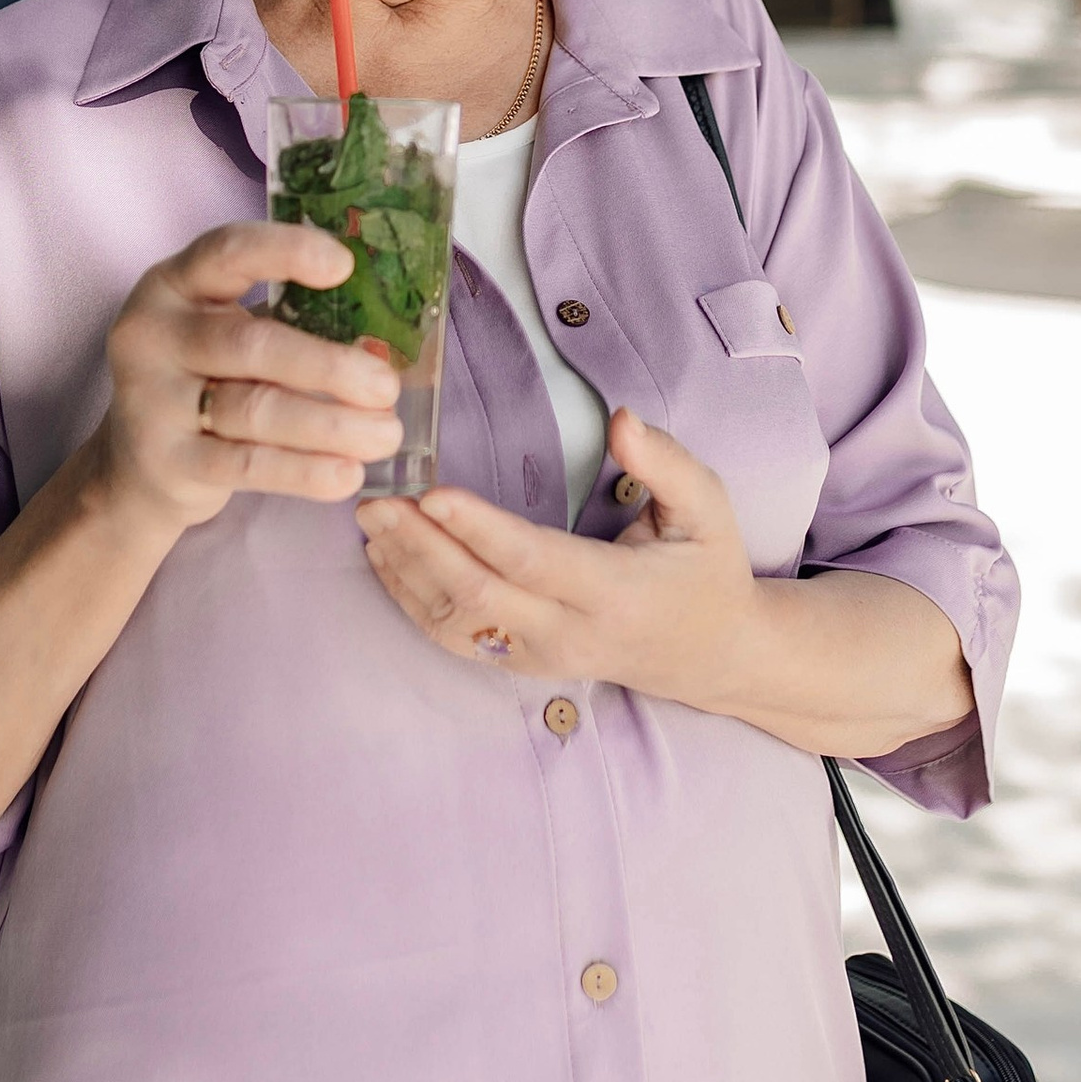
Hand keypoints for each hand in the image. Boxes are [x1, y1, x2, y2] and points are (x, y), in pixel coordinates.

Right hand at [89, 222, 404, 531]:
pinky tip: (346, 475)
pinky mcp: (166, 462)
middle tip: (386, 387)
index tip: (344, 266)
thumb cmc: (206, 380)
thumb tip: (385, 335)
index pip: (228, 252)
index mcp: (175, 283)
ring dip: (330, 425)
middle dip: (330, 367)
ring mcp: (153, 401)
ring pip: (255, 410)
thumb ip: (286, 320)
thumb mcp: (227, 332)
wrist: (135, 467)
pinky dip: (303, 472)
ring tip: (384, 435)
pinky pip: (246, 466)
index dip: (287, 252)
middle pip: (252, 343)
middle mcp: (154, 335)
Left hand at [357, 406, 762, 704]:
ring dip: (406, 570)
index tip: (433, 493)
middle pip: (480, 595)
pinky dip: (411, 599)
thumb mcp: (709, 509)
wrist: (708, 654)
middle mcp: (570, 634)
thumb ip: (666, 463)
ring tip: (372, 518)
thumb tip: (621, 418)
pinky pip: (455, 637)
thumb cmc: (705, 571)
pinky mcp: (518, 662)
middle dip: (421, 546)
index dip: (479, 529)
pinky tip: (387, 556)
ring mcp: (539, 656)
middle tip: (377, 498)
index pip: (534, 561)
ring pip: (456, 622)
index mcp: (616, 594)